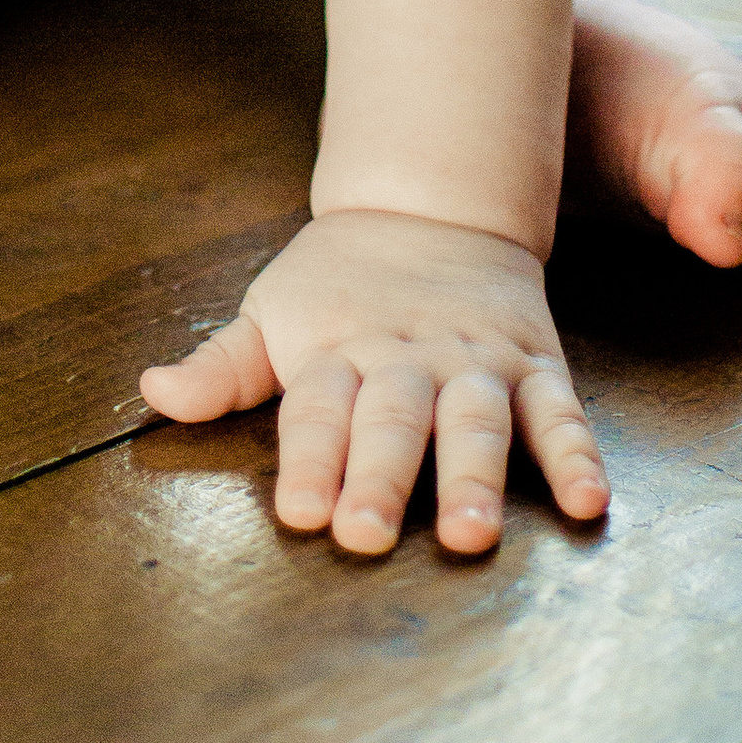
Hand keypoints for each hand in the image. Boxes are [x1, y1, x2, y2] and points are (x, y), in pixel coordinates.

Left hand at [138, 208, 607, 555]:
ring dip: (475, 476)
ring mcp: (474, 362)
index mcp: (337, 350)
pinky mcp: (533, 366)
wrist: (429, 206)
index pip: (318, 411)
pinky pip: (560, 411)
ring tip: (471, 535)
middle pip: (392, 421)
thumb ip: (220, 367)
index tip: (300, 512)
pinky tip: (588, 502)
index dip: (309, 460)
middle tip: (366, 536)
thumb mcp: (269, 313)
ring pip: (476, 419)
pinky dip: (577, 453)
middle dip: (380, 478)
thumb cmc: (335, 284)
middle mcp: (407, 358)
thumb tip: (153, 395)